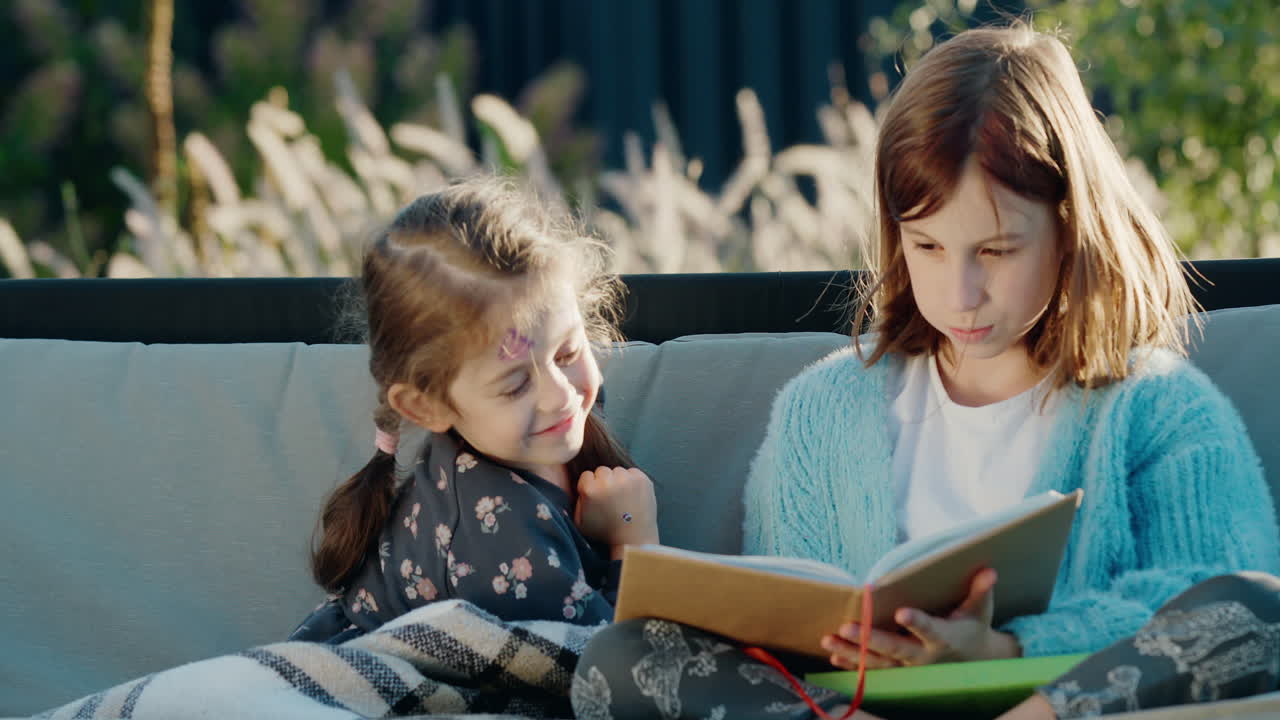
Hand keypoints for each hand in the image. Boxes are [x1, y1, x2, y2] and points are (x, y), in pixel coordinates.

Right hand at [573, 466, 658, 552]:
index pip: (586, 475)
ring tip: (622, 497)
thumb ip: (577, 501)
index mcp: (590, 490)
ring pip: (618, 471)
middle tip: (610, 498)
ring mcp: (626, 478)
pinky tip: (632, 495)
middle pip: (602, 470)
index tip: (597, 497)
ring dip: (618, 480)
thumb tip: (582, 485)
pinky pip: (632, 472)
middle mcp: (608, 481)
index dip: (591, 486)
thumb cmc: (605, 532)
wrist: (633, 538)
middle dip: (604, 482)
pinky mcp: (642, 479)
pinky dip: (632, 481)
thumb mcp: (580, 522)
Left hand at [820, 568, 1021, 669]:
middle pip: (895, 648)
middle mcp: (924, 655)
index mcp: (944, 637)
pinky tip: (832, 655)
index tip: (901, 613)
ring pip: (878, 662)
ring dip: (852, 652)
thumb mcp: (979, 610)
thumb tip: (990, 571)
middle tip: (848, 627)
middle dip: (871, 639)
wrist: (973, 661)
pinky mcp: (898, 671)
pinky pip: (873, 670)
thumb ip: (980, 591)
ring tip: (829, 639)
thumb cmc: (972, 627)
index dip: (917, 623)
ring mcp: (909, 667)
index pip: (929, 629)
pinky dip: (852, 665)